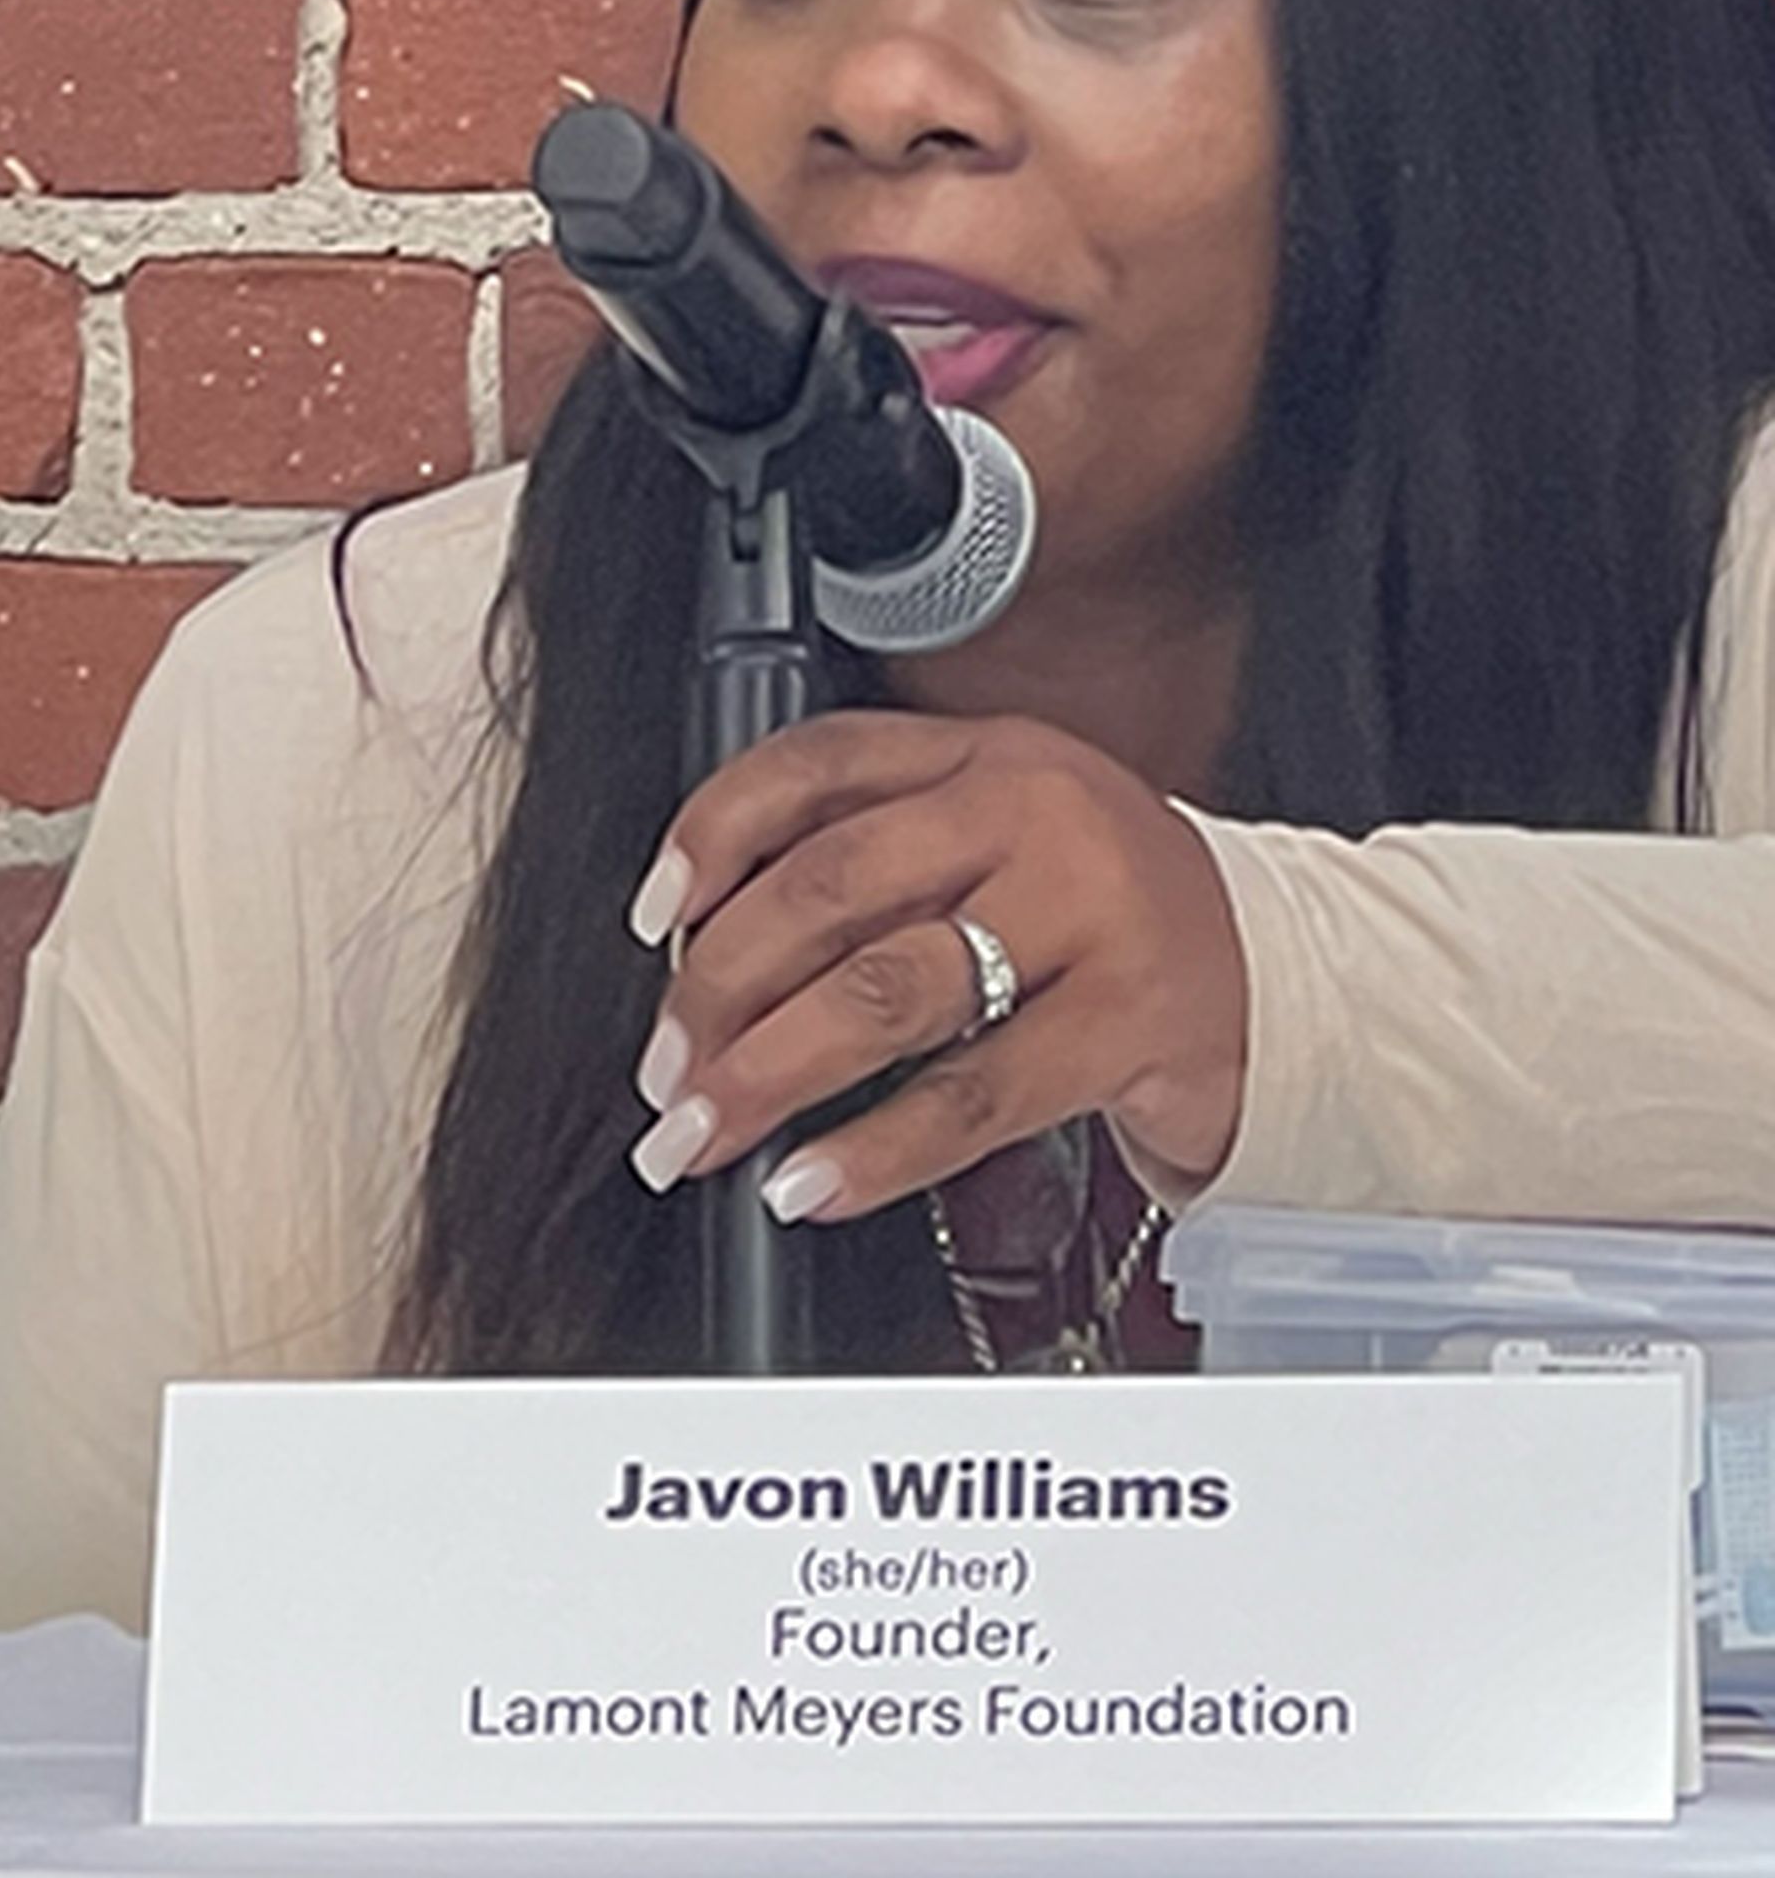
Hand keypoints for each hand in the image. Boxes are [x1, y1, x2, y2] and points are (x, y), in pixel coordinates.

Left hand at [623, 710, 1247, 1222]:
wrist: (1281, 973)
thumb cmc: (1108, 916)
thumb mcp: (1002, 843)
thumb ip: (881, 862)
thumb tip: (708, 958)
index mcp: (983, 755)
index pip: (816, 766)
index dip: (712, 837)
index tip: (655, 920)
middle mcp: (1032, 812)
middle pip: (829, 886)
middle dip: (719, 989)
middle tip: (667, 1067)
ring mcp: (1090, 909)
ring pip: (886, 990)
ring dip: (769, 1074)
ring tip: (706, 1132)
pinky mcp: (1132, 1017)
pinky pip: (973, 1093)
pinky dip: (874, 1149)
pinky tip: (813, 1179)